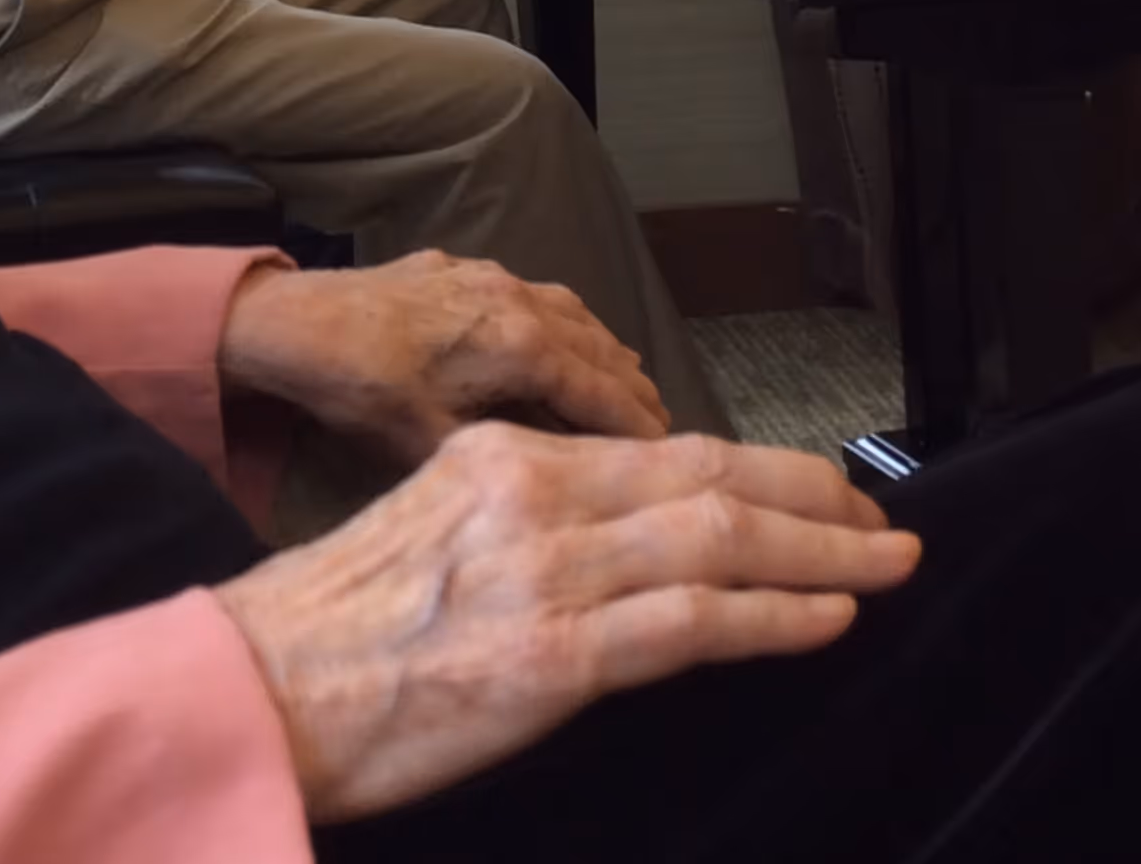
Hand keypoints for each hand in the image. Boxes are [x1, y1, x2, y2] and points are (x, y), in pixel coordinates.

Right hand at [215, 422, 920, 824]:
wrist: (253, 689)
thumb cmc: (330, 628)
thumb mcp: (431, 527)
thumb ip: (525, 516)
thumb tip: (616, 537)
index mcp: (507, 457)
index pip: (666, 450)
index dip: (761, 467)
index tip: (818, 486)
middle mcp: (537, 492)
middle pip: (711, 476)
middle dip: (814, 496)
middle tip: (884, 518)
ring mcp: (549, 572)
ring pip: (720, 538)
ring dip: (822, 552)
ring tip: (887, 562)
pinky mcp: (552, 656)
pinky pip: (693, 624)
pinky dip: (775, 616)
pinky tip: (828, 617)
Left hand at [218, 249, 667, 462]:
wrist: (300, 322)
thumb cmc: (364, 391)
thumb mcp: (434, 444)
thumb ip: (504, 456)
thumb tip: (556, 482)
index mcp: (524, 347)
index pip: (605, 394)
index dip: (642, 430)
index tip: (674, 458)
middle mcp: (523, 302)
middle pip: (602, 349)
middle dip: (635, 390)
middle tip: (663, 430)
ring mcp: (495, 278)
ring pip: (575, 315)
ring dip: (605, 352)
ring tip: (628, 383)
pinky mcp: (466, 267)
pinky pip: (538, 295)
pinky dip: (566, 324)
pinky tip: (559, 340)